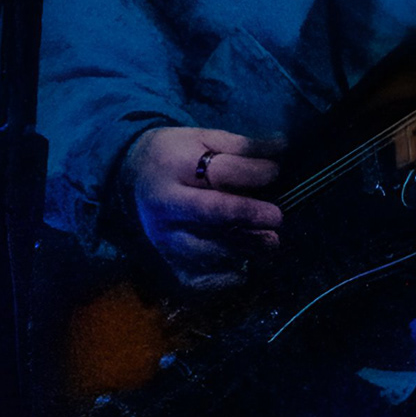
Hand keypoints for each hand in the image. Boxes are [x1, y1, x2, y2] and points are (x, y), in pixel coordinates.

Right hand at [123, 126, 281, 288]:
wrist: (133, 176)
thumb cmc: (178, 155)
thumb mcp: (204, 138)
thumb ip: (243, 146)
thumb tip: (282, 148)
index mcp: (175, 166)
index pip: (219, 173)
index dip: (252, 174)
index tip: (276, 172)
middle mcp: (165, 204)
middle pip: (210, 213)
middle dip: (248, 216)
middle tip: (276, 218)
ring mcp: (164, 236)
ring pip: (206, 250)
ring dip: (242, 249)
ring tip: (269, 243)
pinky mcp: (167, 259)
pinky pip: (196, 278)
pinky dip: (221, 278)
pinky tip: (242, 270)